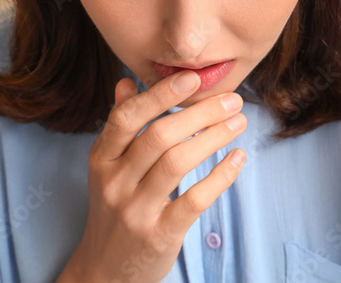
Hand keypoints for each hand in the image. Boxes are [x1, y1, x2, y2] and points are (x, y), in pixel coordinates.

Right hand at [66, 71, 247, 282]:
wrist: (105, 272)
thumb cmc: (114, 210)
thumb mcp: (107, 168)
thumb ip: (119, 126)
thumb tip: (126, 82)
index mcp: (102, 159)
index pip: (127, 117)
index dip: (159, 94)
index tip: (192, 78)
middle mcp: (115, 182)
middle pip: (159, 136)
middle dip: (201, 113)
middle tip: (233, 101)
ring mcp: (135, 210)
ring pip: (178, 163)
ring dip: (214, 138)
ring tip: (238, 123)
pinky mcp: (159, 235)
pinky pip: (194, 200)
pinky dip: (220, 176)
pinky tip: (238, 159)